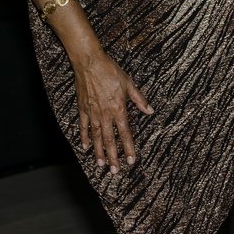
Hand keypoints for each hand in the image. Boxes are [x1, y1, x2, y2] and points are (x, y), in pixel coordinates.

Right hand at [70, 42, 153, 172]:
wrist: (90, 62)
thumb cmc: (110, 71)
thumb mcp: (129, 83)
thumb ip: (139, 99)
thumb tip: (150, 111)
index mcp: (119, 109)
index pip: (125, 133)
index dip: (129, 148)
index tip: (131, 161)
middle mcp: (105, 114)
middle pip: (110, 140)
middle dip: (113, 157)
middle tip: (115, 171)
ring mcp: (93, 113)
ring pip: (97, 137)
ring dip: (99, 152)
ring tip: (100, 165)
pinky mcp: (83, 108)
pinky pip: (83, 126)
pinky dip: (84, 137)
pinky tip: (85, 147)